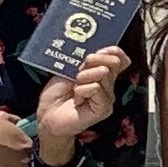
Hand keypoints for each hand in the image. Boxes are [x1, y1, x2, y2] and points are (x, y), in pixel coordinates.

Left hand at [32, 42, 128, 159]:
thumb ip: (85, 63)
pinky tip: (77, 98)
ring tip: (75, 87)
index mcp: (102, 75)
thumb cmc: (56, 94)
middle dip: (94, 61)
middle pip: (113, 63)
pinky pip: (96, 89)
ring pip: (104, 74)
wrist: (47, 115)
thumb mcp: (69, 71)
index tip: (99, 51)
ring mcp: (107, 98)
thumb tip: (98, 54)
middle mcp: (108, 86)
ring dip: (84, 77)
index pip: (120, 59)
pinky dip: (83, 89)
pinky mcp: (104, 109)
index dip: (113, 52)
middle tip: (79, 71)